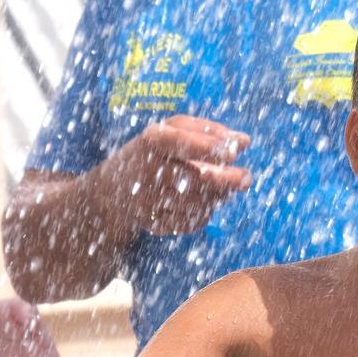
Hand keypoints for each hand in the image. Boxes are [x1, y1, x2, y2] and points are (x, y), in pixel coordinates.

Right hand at [98, 115, 250, 235]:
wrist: (110, 192)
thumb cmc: (152, 153)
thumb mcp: (171, 132)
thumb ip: (209, 132)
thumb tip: (245, 142)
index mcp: (152, 141)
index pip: (181, 142)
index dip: (210, 147)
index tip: (236, 151)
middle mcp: (145, 171)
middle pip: (193, 180)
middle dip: (225, 181)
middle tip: (247, 178)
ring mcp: (147, 201)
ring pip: (197, 203)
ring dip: (218, 196)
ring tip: (226, 188)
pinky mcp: (152, 224)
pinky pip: (190, 222)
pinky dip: (204, 213)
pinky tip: (204, 203)